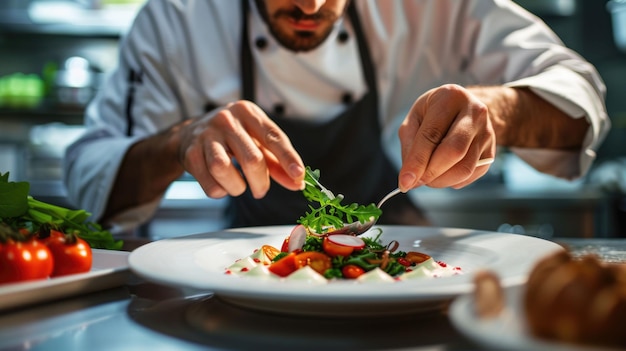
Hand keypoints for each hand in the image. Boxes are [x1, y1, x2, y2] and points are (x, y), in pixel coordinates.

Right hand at [178, 100, 304, 198]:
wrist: (188, 134)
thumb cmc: (231, 138)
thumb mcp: (255, 141)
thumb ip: (276, 162)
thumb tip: (297, 182)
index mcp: (248, 112)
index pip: (273, 137)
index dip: (288, 158)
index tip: (299, 175)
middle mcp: (226, 120)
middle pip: (251, 159)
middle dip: (261, 182)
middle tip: (261, 191)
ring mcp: (206, 135)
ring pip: (224, 169)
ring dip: (237, 187)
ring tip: (238, 186)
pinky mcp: (190, 153)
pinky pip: (210, 182)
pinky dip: (220, 191)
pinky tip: (222, 184)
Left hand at [398, 84, 495, 191]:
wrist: (464, 108)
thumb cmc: (434, 113)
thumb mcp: (415, 118)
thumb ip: (410, 144)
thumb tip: (411, 177)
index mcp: (450, 97)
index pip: (431, 135)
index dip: (417, 161)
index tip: (404, 182)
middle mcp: (474, 112)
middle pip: (454, 152)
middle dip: (431, 173)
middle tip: (416, 182)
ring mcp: (487, 133)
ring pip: (465, 168)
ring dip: (440, 180)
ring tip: (427, 178)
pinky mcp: (491, 152)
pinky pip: (471, 175)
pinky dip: (452, 181)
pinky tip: (443, 173)